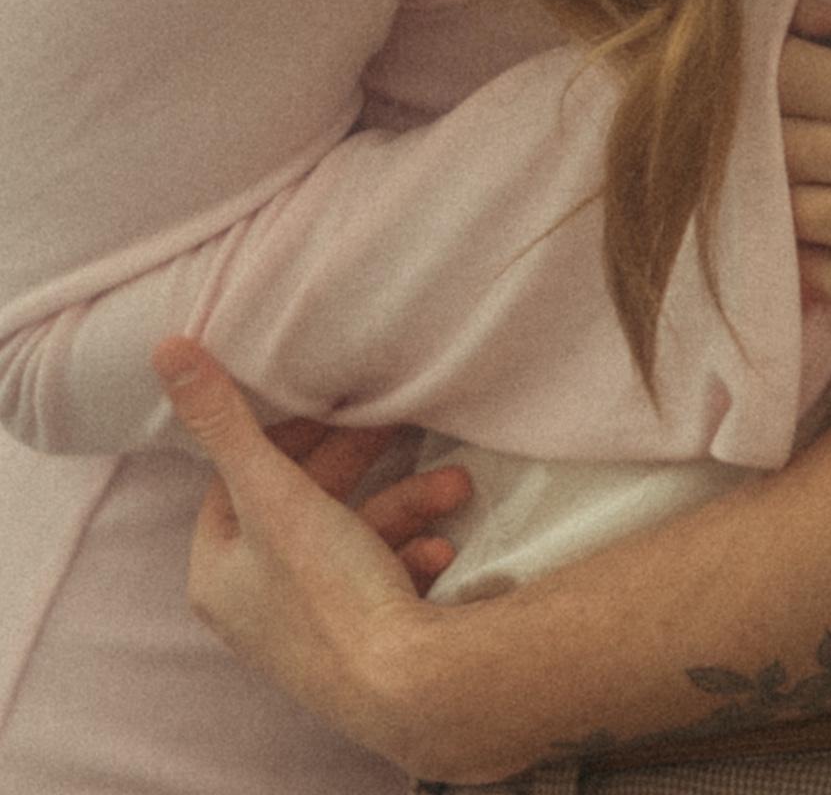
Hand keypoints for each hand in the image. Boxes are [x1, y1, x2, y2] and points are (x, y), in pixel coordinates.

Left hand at [150, 337, 470, 765]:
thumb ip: (225, 421)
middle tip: (395, 424)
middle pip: (303, 505)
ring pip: (355, 539)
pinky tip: (442, 550)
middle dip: (362, 465)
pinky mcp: (360, 639)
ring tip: (455, 484)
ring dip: (407, 505)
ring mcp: (310, 625)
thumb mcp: (273, 492)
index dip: (279, 438)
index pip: (234, 482)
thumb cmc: (328, 590)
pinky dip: (413, 554)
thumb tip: (167, 351)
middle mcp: (256, 604)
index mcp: (219, 572)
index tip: (325, 408)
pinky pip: (383, 579)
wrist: (405, 688)